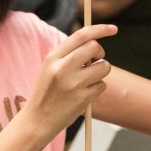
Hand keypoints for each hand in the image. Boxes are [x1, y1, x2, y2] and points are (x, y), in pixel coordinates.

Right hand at [23, 24, 115, 141]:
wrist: (37, 121)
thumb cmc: (47, 92)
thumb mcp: (50, 68)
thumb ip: (69, 55)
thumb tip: (95, 44)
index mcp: (53, 57)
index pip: (81, 35)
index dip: (100, 29)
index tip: (113, 29)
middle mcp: (62, 68)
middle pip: (95, 47)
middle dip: (100, 53)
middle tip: (95, 61)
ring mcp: (73, 83)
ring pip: (104, 66)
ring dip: (101, 72)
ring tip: (86, 81)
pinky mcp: (83, 98)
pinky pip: (102, 85)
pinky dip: (97, 88)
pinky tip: (83, 95)